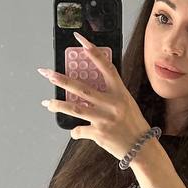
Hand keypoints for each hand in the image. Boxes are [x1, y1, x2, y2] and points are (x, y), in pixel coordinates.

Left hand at [38, 31, 151, 162]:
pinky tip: (75, 131)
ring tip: (46, 103)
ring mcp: (104, 119)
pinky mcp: (99, 134)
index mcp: (120, 93)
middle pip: (82, 88)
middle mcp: (112, 104)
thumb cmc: (132, 123)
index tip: (80, 40)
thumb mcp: (125, 103)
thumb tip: (84, 88)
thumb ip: (108, 94)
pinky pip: (79, 130)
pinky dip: (75, 131)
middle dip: (61, 80)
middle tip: (46, 73)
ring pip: (75, 109)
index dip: (93, 52)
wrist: (141, 147)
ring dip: (58, 105)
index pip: (106, 67)